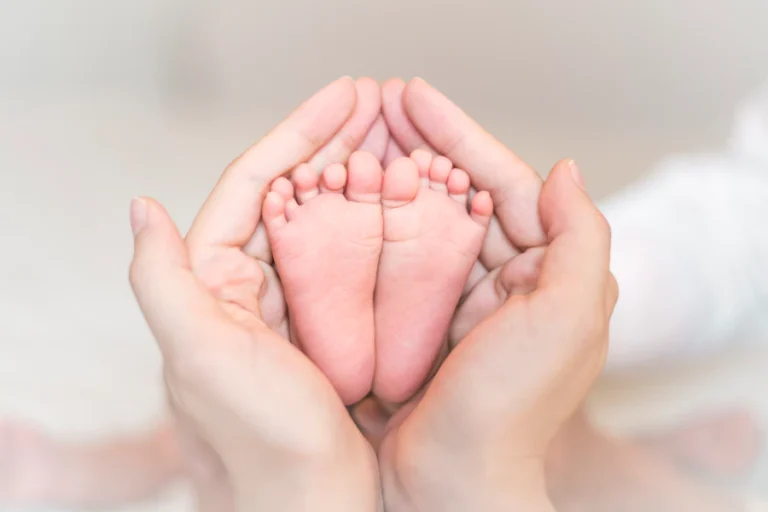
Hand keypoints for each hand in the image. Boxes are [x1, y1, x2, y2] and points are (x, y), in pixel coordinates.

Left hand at [128, 77, 382, 510]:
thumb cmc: (257, 444)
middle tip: (383, 105)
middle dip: (338, 143)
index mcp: (213, 283)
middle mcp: (251, 288)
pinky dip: (382, 228)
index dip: (299, 132)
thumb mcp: (199, 357)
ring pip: (331, 223)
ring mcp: (297, 306)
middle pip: (296, 194)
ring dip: (363, 178)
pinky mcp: (336, 327)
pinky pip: (357, 264)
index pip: (254, 184)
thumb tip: (140, 207)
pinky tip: (412, 203)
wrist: (311, 507)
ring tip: (403, 138)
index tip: (346, 95)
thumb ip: (162, 280)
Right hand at [371, 79, 617, 510]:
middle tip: (376, 106)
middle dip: (419, 146)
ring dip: (392, 180)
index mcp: (546, 271)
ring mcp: (458, 300)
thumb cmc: (512, 407)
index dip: (459, 134)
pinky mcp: (417, 321)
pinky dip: (372, 228)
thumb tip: (564, 168)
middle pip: (459, 193)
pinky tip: (342, 199)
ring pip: (423, 221)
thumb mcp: (566, 317)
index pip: (503, 182)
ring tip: (354, 138)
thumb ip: (579, 238)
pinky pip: (395, 262)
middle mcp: (505, 279)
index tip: (413, 96)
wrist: (452, 482)